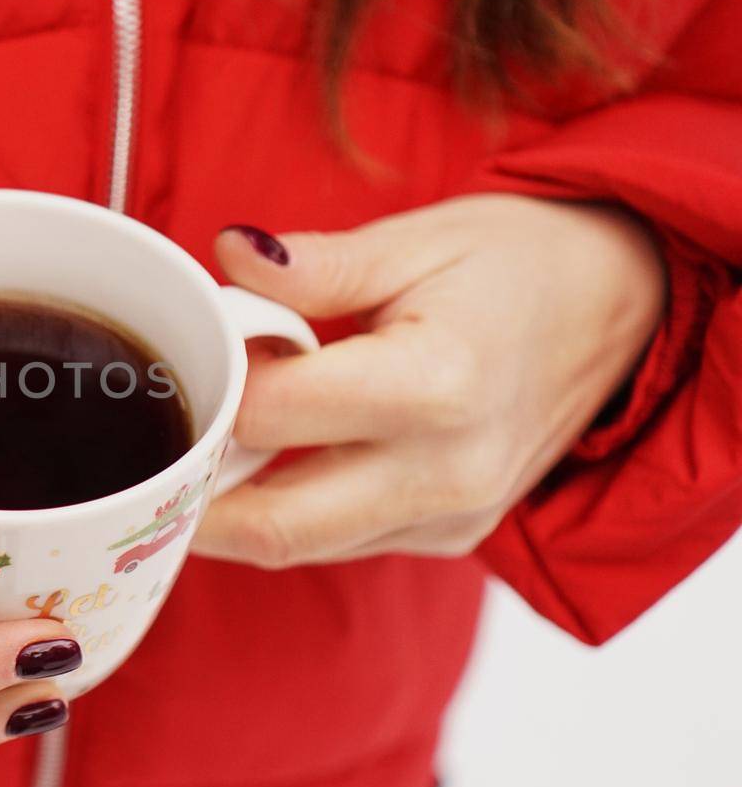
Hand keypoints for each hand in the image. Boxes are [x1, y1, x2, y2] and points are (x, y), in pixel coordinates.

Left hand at [191, 195, 666, 565]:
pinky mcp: (453, 537)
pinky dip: (292, 509)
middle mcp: (446, 472)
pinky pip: (341, 543)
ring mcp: (453, 517)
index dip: (217, 384)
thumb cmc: (519, 264)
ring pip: (298, 546)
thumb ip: (314, 264)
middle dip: (194, 493)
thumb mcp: (416, 240)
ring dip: (237, 506)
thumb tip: (227, 256)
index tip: (202, 349)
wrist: (626, 308)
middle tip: (159, 445)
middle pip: (272, 524)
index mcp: (435, 386)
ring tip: (215, 438)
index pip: (271, 415)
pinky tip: (279, 454)